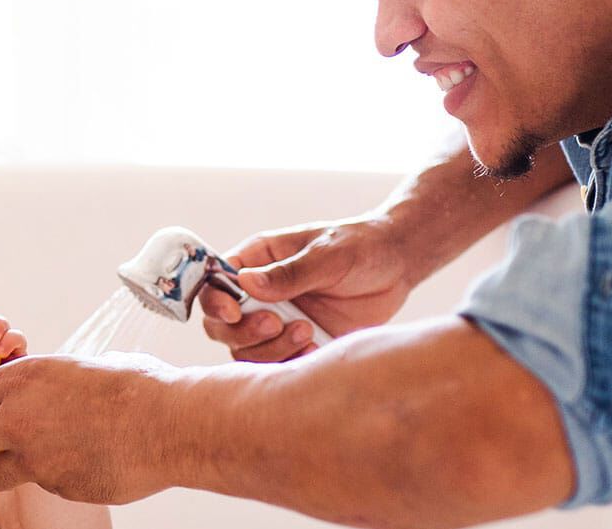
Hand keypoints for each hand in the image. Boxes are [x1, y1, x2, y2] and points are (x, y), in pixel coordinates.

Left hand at [0, 352, 181, 503]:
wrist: (170, 423)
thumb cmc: (130, 385)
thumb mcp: (71, 368)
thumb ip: (36, 383)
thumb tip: (19, 388)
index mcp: (19, 380)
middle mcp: (17, 419)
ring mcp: (35, 458)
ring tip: (23, 457)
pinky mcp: (56, 485)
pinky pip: (37, 484)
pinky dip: (47, 476)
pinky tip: (76, 460)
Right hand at [202, 218, 415, 361]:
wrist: (396, 265)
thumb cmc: (359, 246)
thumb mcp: (327, 253)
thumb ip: (288, 272)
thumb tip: (245, 282)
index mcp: (255, 262)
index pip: (214, 285)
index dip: (215, 302)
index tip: (234, 312)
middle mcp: (258, 294)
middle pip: (222, 326)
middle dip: (243, 331)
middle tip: (277, 323)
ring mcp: (276, 321)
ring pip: (246, 350)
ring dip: (269, 349)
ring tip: (306, 332)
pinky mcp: (297, 343)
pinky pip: (277, 366)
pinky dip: (289, 364)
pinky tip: (314, 348)